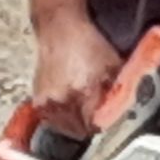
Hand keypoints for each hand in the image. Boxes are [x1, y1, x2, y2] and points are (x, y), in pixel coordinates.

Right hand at [31, 13, 122, 138]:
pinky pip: (51, 119)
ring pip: (64, 128)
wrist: (61, 29)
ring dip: (73, 123)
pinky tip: (66, 105)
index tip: (105, 119)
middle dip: (88, 125)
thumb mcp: (113, 65)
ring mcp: (48, 101)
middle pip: (79, 131)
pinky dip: (59, 116)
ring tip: (79, 109)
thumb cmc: (88, 44)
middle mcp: (64, 100)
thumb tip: (122, 109)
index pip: (95, 126)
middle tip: (93, 114)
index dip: (102, 124)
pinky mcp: (38, 99)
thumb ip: (119, 90)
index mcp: (84, 92)